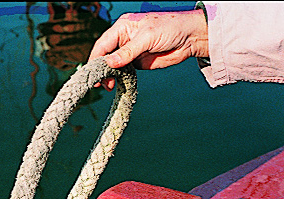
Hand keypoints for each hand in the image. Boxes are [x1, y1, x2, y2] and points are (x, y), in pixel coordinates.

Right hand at [88, 10, 208, 89]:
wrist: (190, 38)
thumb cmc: (170, 28)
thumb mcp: (147, 37)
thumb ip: (128, 51)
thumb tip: (109, 63)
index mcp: (122, 27)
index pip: (103, 44)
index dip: (96, 59)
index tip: (93, 73)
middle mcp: (123, 39)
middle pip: (105, 56)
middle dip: (101, 70)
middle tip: (102, 84)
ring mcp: (129, 52)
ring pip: (112, 66)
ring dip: (109, 76)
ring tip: (109, 86)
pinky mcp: (137, 63)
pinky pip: (123, 72)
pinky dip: (118, 79)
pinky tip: (116, 85)